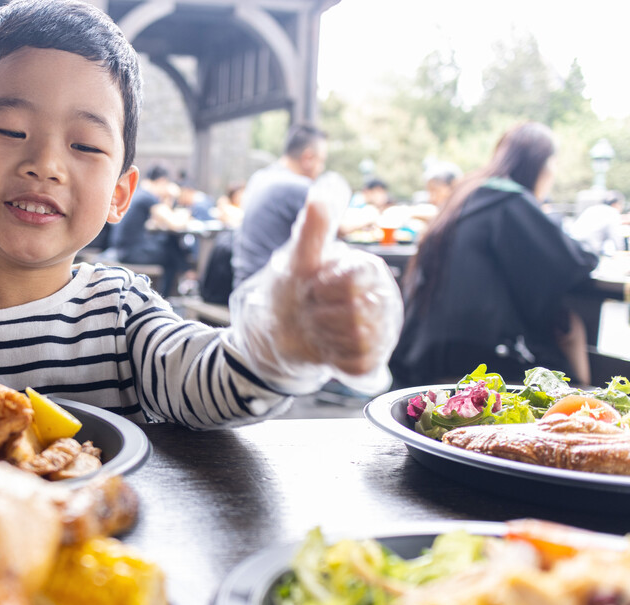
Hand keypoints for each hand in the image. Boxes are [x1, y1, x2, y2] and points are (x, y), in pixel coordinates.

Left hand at [273, 201, 401, 377]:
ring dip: (323, 335)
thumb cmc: (293, 285)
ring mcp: (382, 333)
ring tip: (317, 326)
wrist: (278, 328)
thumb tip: (331, 180)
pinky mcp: (372, 362)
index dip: (323, 287)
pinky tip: (326, 348)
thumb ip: (316, 221)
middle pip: (353, 313)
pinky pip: (356, 365)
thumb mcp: (299, 254)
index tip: (312, 284)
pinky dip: (333, 359)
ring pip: (354, 340)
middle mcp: (385, 300)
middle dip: (318, 312)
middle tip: (311, 308)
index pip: (353, 283)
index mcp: (371, 270)